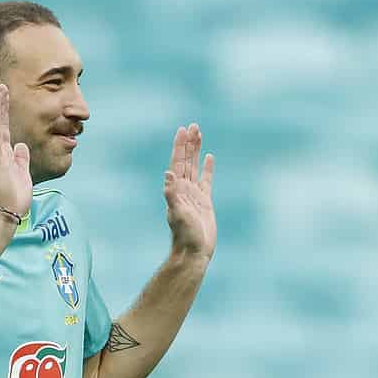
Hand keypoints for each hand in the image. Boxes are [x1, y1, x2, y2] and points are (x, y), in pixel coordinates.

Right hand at [0, 83, 31, 220]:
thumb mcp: (22, 173)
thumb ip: (21, 159)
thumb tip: (22, 146)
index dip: (5, 114)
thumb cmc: (14, 198)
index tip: (5, 99)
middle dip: (1, 106)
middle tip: (1, 87)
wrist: (7, 212)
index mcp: (6, 156)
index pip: (5, 130)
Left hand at [162, 124, 213, 262]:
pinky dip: (207, 168)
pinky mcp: (204, 202)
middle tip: (193, 125)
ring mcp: (194, 195)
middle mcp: (183, 190)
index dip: (179, 147)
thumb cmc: (185, 236)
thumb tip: (168, 174)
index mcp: (176, 190)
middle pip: (186, 161)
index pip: (177, 163)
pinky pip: (206, 180)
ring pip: (195, 167)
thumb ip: (171, 195)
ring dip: (196, 151)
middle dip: (188, 143)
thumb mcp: (178, 214)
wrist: (194, 252)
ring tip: (199, 134)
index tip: (182, 130)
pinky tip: (209, 157)